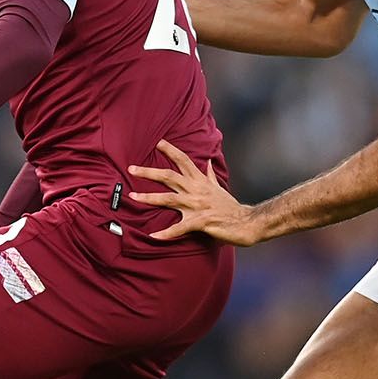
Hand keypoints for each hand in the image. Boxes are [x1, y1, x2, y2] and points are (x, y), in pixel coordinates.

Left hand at [127, 140, 264, 244]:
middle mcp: (196, 190)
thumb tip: (207, 161)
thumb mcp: (219, 187)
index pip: (184, 160)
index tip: (158, 142)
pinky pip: (180, 227)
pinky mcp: (200, 222)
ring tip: (133, 196)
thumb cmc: (230, 207)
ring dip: (149, 197)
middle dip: (149, 172)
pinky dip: (166, 232)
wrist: (245, 222)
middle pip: (169, 176)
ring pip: (169, 198)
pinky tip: (154, 236)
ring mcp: (198, 206)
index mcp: (200, 181)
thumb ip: (209, 175)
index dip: (171, 150)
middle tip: (131, 168)